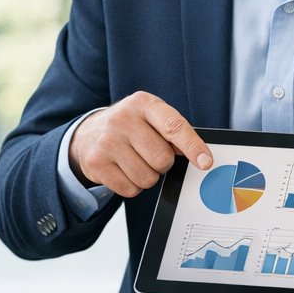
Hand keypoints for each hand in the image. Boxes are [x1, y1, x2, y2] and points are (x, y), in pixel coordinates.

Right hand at [68, 92, 210, 197]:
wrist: (88, 134)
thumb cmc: (129, 126)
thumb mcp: (151, 116)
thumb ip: (174, 130)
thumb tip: (199, 157)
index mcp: (143, 103)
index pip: (173, 127)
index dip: (192, 146)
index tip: (205, 162)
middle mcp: (123, 119)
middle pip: (162, 159)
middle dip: (163, 163)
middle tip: (150, 154)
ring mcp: (107, 141)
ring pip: (147, 178)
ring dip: (148, 176)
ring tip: (136, 161)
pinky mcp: (96, 163)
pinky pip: (130, 189)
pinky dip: (133, 186)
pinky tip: (124, 169)